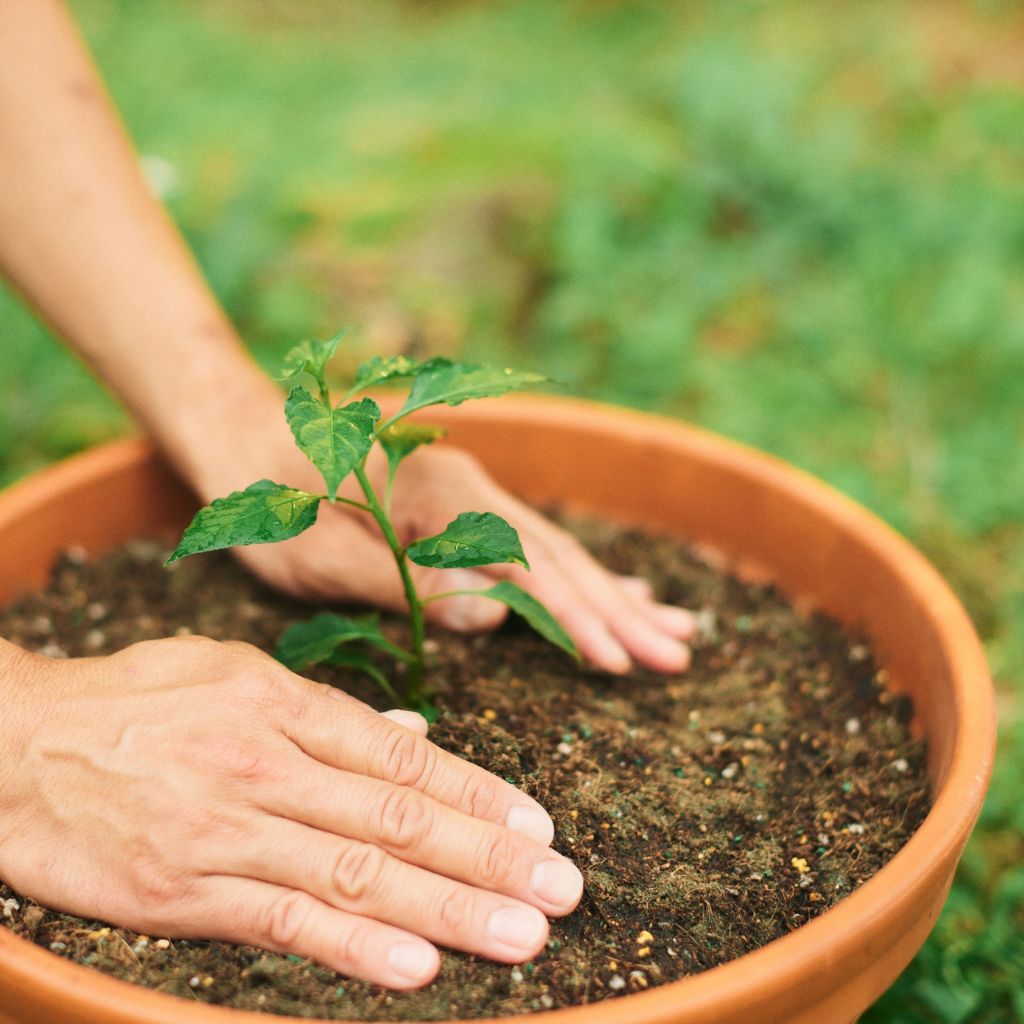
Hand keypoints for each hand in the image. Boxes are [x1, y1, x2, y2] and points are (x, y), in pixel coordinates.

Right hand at [0, 638, 582, 987]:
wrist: (12, 743)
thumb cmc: (130, 701)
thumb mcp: (228, 674)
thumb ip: (323, 711)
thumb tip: (409, 734)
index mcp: (280, 702)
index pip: (401, 755)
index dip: (478, 792)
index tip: (538, 825)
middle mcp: (266, 762)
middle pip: (398, 816)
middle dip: (489, 856)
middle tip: (563, 887)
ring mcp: (227, 827)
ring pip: (358, 871)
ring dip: (449, 907)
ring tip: (523, 932)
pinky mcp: (182, 889)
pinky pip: (282, 919)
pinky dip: (353, 945)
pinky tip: (417, 965)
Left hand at [215, 433, 696, 674]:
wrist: (245, 436)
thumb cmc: (269, 500)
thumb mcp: (317, 554)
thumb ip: (404, 583)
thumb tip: (495, 615)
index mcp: (439, 497)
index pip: (527, 565)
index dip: (576, 616)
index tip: (622, 660)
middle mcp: (470, 490)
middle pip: (560, 556)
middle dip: (619, 610)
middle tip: (679, 654)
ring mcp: (472, 497)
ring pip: (557, 551)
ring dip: (615, 594)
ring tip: (675, 629)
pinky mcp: (464, 510)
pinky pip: (535, 547)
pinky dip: (581, 575)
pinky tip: (618, 592)